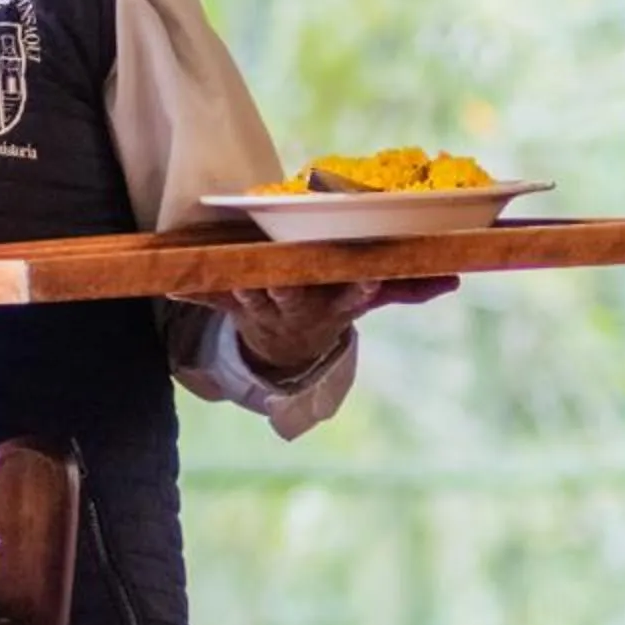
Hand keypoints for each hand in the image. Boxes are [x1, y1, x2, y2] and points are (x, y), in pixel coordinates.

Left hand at [179, 277, 459, 379]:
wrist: (285, 346)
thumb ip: (406, 289)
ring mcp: (263, 308)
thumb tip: (456, 277)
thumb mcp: (364, 300)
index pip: (351, 299)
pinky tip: (169, 287)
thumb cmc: (329, 305)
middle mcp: (298, 307)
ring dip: (244, 289)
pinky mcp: (232, 305)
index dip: (357, 293)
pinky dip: (190, 295)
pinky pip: (209, 299)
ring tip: (237, 280)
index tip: (366, 284)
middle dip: (291, 289)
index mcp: (333, 305)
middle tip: (287, 281)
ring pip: (253, 295)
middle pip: (294, 296)